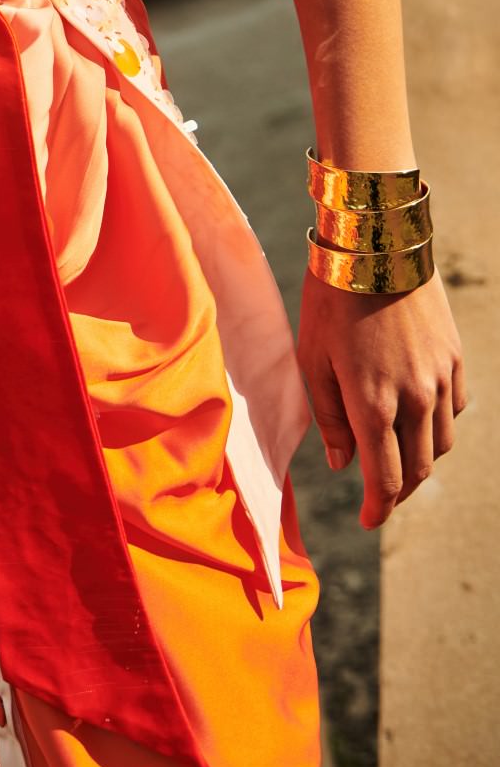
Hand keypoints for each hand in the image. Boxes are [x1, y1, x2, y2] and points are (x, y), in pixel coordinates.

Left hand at [297, 264, 467, 528]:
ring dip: (422, 460)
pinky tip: (419, 420)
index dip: (378, 508)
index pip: (386, 479)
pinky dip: (438, 424)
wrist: (375, 246)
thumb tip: (344, 463)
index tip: (368, 520)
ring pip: (442, 442)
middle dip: (399, 491)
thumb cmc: (330, 302)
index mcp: (373, 405)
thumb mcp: (311, 360)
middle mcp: (415, 399)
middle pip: (419, 469)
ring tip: (399, 460)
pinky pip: (455, 408)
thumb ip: (328, 417)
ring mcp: (440, 378)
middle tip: (381, 497)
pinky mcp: (454, 358)